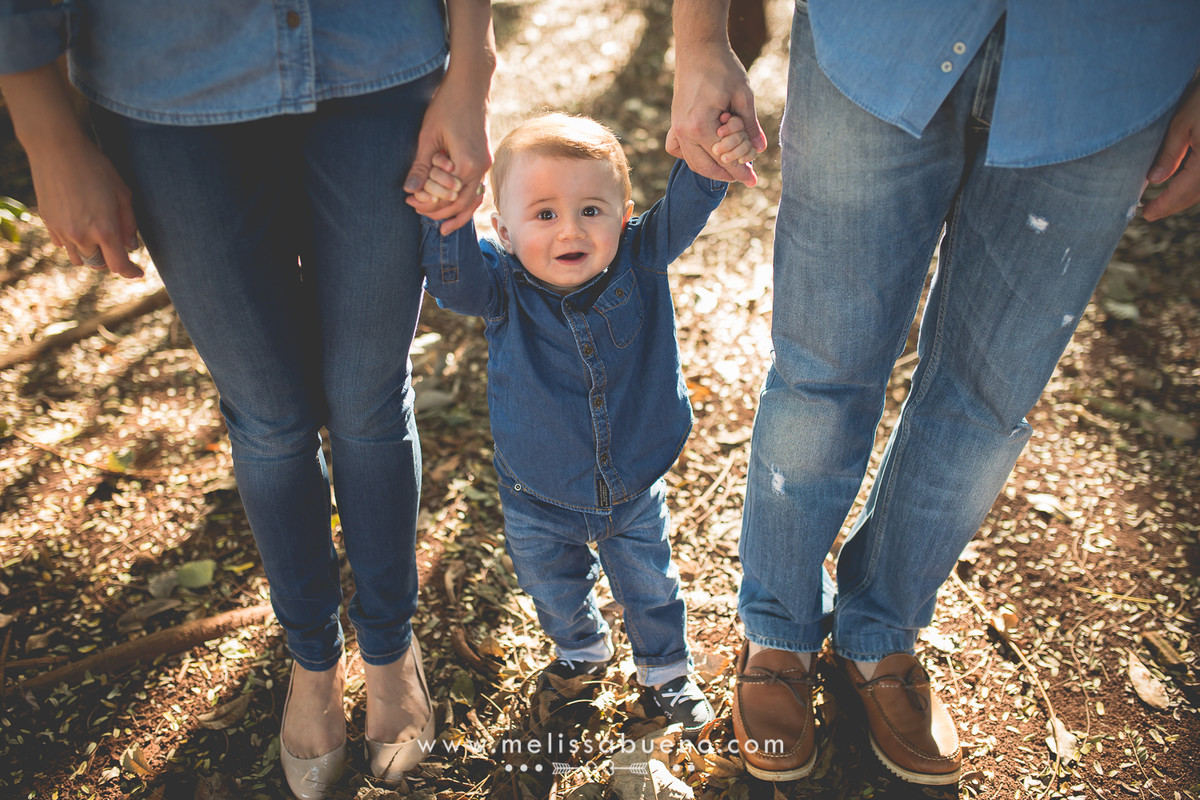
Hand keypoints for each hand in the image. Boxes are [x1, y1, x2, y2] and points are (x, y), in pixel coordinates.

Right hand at [32, 136, 142, 278]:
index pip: (118, 265)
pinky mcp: (48, 222)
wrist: (57, 148)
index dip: (130, 272)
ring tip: (98, 242)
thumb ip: (128, 224)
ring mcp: (61, 230)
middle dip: (110, 261)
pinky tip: (80, 230)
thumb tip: (131, 246)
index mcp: (104, 229)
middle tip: (117, 250)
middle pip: (97, 264)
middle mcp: (81, 235)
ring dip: (90, 255)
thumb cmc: (95, 167)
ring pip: (78, 259)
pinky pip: (62, 245)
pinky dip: (73, 245)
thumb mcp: (122, 193)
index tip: (137, 273)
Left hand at [403, 76, 491, 234]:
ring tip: (443, 227)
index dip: (428, 204)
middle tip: (419, 214)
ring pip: (474, 200)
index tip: (409, 203)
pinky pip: (477, 188)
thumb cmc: (447, 105)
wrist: (471, 85)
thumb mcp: (428, 136)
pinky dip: (467, 201)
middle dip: (440, 212)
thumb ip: (421, 166)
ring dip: (457, 213)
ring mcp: (486, 165)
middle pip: (462, 204)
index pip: (447, 197)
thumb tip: (409, 191)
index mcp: (467, 164)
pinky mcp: (485, 160)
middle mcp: (481, 168)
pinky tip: (457, 206)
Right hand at [668, 40, 764, 185]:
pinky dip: (691, 155)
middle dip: (726, 174)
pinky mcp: (674, 120)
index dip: (740, 171)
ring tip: (729, 168)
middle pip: (705, 167)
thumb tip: (760, 148)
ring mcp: (676, 127)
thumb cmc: (722, 67)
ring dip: (710, 168)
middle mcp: (684, 131)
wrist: (698, 47)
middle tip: (744, 176)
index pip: (724, 159)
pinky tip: (706, 151)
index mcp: (701, 127)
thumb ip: (750, 125)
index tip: (753, 181)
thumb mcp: (743, 95)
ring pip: (690, 161)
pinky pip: (678, 148)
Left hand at [1143, 80, 1199, 221]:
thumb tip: (1155, 180)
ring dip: (1184, 196)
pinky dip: (1194, 185)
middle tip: (1151, 212)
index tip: (1146, 214)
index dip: (1164, 206)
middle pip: (1196, 195)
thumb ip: (1169, 154)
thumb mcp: (1182, 124)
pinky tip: (1181, 184)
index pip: (1183, 192)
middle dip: (1173, 204)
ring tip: (1163, 201)